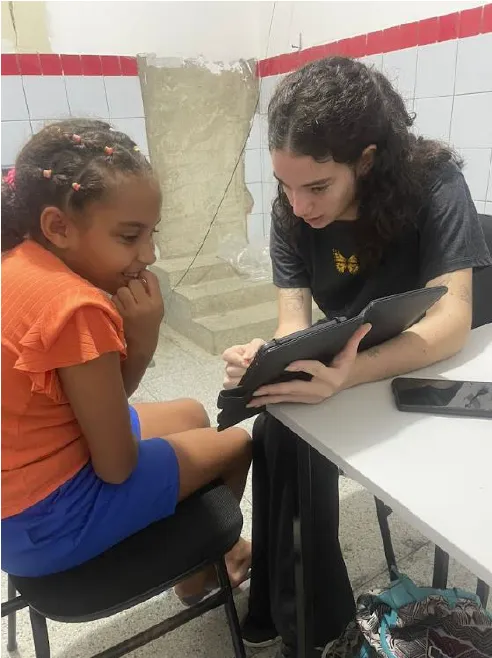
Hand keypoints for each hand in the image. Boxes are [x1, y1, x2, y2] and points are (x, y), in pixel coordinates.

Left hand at [113, 271, 163, 356]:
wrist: (143, 342)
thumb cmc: (151, 322)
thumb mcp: (158, 308)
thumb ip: (152, 293)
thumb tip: (140, 275)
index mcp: (158, 301)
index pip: (152, 278)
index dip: (145, 273)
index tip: (141, 275)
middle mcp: (147, 304)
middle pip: (135, 282)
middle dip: (131, 284)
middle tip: (132, 290)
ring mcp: (134, 310)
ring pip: (123, 290)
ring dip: (122, 292)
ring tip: (125, 298)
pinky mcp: (122, 314)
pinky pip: (115, 299)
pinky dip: (116, 300)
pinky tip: (121, 305)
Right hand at [222, 338, 265, 388]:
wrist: (270, 366)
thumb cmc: (261, 354)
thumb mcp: (259, 345)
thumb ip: (253, 347)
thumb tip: (246, 357)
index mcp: (234, 353)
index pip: (227, 355)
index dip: (236, 359)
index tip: (247, 363)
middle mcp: (230, 365)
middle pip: (229, 369)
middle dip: (243, 371)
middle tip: (253, 371)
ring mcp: (230, 377)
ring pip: (229, 381)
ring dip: (241, 380)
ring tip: (252, 379)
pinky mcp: (233, 388)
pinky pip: (231, 389)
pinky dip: (240, 388)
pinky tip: (249, 386)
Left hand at [247, 324, 370, 407]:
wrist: (345, 380)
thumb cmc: (344, 363)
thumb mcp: (350, 351)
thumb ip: (354, 339)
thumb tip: (365, 324)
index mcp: (331, 376)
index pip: (315, 369)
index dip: (302, 367)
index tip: (286, 365)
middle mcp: (320, 389)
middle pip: (295, 388)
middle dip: (276, 389)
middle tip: (259, 388)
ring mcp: (311, 397)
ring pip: (288, 397)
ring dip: (269, 398)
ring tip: (252, 398)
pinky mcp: (304, 400)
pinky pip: (286, 400)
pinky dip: (271, 401)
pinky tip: (258, 401)